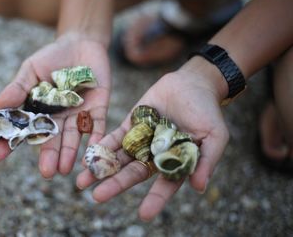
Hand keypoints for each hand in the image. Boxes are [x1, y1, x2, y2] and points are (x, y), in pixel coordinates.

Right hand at [0, 33, 110, 178]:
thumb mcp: (32, 69)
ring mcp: (78, 115)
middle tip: (46, 173)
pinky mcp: (98, 109)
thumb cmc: (52, 57)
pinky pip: (97, 125)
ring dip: (69, 152)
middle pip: (51, 140)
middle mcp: (58, 118)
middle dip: (48, 156)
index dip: (9, 143)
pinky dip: (95, 137)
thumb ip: (19, 87)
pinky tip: (92, 149)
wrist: (82, 43)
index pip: (22, 130)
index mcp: (39, 111)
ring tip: (64, 169)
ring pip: (73, 137)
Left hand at [76, 65, 228, 220]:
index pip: (164, 184)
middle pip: (134, 173)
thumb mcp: (215, 136)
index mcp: (175, 162)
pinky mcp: (131, 124)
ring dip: (101, 169)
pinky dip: (102, 147)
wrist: (193, 83)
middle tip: (97, 197)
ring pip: (119, 158)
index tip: (144, 215)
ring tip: (82, 182)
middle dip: (116, 185)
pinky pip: (114, 137)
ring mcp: (141, 140)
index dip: (156, 199)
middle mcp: (154, 155)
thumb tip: (199, 187)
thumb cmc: (208, 112)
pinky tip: (88, 156)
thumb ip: (206, 160)